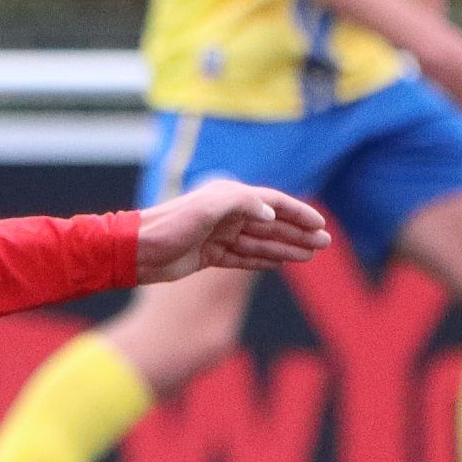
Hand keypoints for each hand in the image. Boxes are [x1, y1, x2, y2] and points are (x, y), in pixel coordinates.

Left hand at [136, 181, 331, 282]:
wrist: (136, 251)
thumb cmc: (169, 226)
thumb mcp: (206, 209)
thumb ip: (241, 204)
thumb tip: (270, 214)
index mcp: (228, 198)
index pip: (272, 204)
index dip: (298, 214)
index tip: (320, 226)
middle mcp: (226, 215)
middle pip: (271, 224)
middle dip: (298, 233)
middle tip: (324, 245)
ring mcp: (219, 235)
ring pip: (261, 242)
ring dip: (286, 248)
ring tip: (310, 256)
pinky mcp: (209, 255)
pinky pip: (245, 257)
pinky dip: (264, 260)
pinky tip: (281, 263)